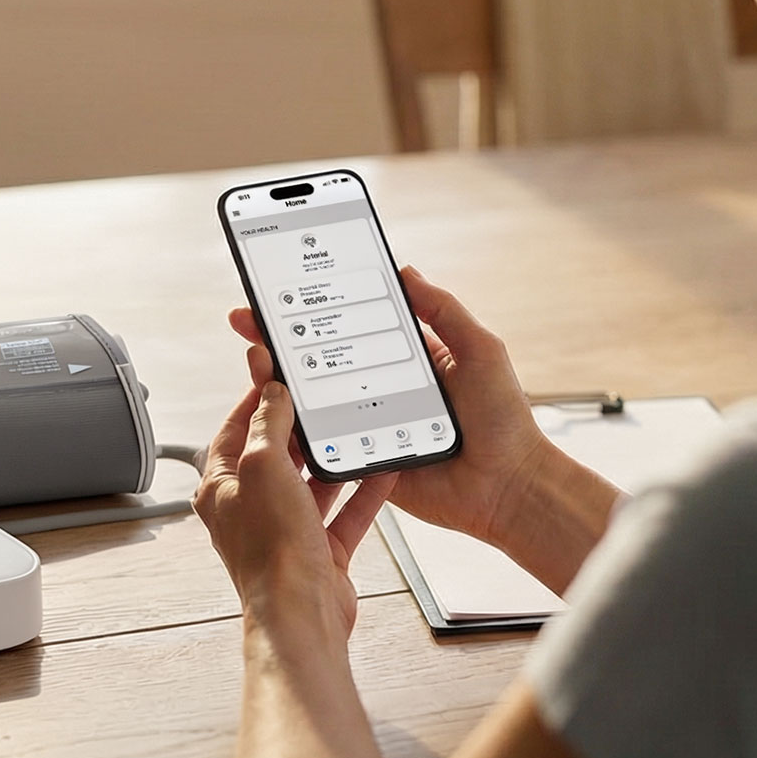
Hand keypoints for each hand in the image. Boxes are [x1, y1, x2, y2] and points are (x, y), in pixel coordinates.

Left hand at [194, 345, 395, 637]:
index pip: (235, 430)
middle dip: (299, 429)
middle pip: (275, 456)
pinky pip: (344, 514)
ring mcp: (286, 531)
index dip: (255, 399)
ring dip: (333, 460)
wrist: (301, 612)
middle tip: (321, 400)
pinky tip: (381, 473)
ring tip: (353, 430)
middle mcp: (250, 510)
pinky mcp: (319, 551)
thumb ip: (269, 425)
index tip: (278, 376)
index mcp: (223, 487)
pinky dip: (363, 493)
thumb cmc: (271, 550)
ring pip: (311, 485)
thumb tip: (272, 395)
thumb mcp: (264, 466)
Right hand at [228, 267, 552, 548]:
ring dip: (278, 379)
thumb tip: (406, 270)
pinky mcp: (363, 458)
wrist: (507, 487)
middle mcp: (381, 388)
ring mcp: (369, 424)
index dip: (317, 307)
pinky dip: (294, 428)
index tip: (283, 289)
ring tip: (255, 358)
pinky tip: (272, 408)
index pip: (352, 325)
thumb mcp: (480, 350)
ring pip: (313, 400)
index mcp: (407, 358)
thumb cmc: (504, 420)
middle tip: (248, 320)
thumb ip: (444, 310)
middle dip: (280, 339)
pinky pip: (322, 442)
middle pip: (320, 359)